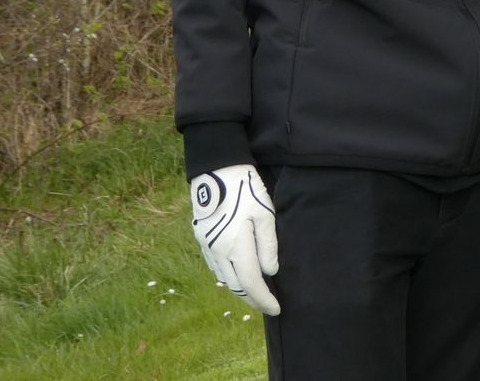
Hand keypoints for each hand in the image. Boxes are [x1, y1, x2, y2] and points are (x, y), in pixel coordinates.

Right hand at [190, 164, 280, 315]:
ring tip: (257, 292)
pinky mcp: (202, 239)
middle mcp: (217, 252)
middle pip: (235, 286)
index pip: (251, 283)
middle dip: (252, 298)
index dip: (263, 299)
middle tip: (269, 304)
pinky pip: (217, 267)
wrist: (215, 171)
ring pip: (224, 278)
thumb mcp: (264, 214)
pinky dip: (230, 276)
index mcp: (235, 246)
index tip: (276, 308)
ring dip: (240, 288)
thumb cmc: (245, 189)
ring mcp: (207, 247)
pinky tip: (240, 273)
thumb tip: (270, 271)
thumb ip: (268, 245)